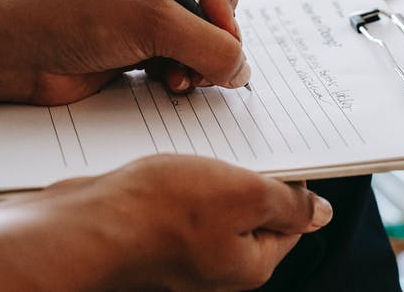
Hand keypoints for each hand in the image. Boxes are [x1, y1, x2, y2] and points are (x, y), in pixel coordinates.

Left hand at [0, 0, 251, 104]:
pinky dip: (183, 75)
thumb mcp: (151, 21)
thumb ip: (210, 45)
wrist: (12, 53)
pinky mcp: (143, 44)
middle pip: (224, 6)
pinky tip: (164, 83)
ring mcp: (153, 9)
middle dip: (213, 38)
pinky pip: (187, 60)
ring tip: (176, 77)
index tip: (211, 23)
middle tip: (196, 61)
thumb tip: (242, 71)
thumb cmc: (68, 15)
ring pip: (208, 39)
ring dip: (198, 62)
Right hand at [0, 155, 333, 291]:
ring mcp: (183, 251)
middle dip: (247, 171)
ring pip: (213, 201)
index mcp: (249, 263)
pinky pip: (179, 200)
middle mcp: (218, 264)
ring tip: (198, 149)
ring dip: (210, 170)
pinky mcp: (153, 234)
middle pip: (252, 210)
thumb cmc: (157, 212)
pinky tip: (168, 161)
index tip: (283, 147)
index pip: (292, 218)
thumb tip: (320, 212)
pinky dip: (179, 176)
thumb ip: (288, 203)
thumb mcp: (244, 195)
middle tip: (238, 141)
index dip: (292, 180)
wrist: (83, 224)